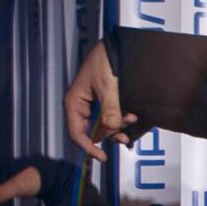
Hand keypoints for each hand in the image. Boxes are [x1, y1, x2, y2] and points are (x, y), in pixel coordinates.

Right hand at [63, 41, 135, 160]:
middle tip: (125, 132)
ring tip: (131, 119)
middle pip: (92, 132)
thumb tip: (112, 129)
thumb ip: (110, 109)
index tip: (102, 157)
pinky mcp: (104, 104)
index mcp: (74, 103)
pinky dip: (120, 121)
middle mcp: (81, 107)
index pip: (76, 133)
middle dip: (109, 134)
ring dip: (118, 127)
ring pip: (104, 127)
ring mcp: (93, 106)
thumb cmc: (105, 63)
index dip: (88, 147)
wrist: (115, 48)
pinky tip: (131, 117)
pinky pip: (110, 119)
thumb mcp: (108, 87)